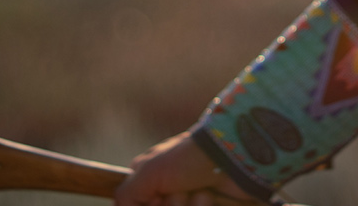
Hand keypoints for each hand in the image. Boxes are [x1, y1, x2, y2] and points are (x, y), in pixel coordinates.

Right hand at [114, 132, 256, 205]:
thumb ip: (126, 195)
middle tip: (180, 191)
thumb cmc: (187, 159)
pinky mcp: (210, 205)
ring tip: (200, 192)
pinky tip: (209, 196)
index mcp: (152, 178)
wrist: (231, 157)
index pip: (141, 204)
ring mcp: (192, 199)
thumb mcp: (148, 172)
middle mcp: (171, 189)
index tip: (156, 198)